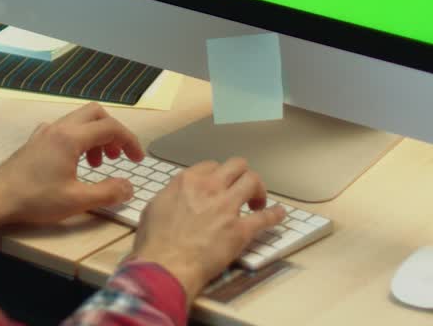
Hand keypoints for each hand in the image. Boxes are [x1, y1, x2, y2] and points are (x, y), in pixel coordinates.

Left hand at [0, 103, 143, 228]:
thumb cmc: (34, 199)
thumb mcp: (77, 200)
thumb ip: (108, 192)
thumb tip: (129, 187)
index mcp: (71, 137)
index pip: (110, 127)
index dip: (129, 141)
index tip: (136, 159)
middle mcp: (58, 128)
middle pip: (95, 113)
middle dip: (113, 132)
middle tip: (118, 156)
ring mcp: (44, 132)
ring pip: (78, 121)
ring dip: (95, 137)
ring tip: (97, 164)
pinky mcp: (35, 142)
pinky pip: (63, 130)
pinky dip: (77, 141)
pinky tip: (74, 164)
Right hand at [128, 159, 286, 303]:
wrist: (166, 266)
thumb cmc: (155, 244)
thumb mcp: (153, 208)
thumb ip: (170, 196)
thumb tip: (175, 198)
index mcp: (187, 181)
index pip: (211, 165)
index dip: (218, 175)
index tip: (220, 184)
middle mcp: (209, 188)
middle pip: (237, 165)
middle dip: (241, 174)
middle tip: (242, 188)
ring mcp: (226, 207)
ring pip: (252, 181)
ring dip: (258, 189)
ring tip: (257, 200)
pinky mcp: (240, 230)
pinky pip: (265, 217)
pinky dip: (275, 214)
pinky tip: (279, 214)